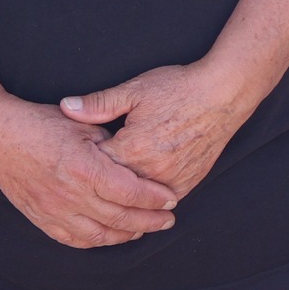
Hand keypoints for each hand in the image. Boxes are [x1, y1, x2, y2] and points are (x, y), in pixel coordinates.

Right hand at [0, 98, 177, 248]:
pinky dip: (98, 241)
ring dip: (127, 234)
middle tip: (168, 219)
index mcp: (84, 168)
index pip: (130, 192)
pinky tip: (111, 235)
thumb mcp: (81, 124)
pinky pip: (75, 240)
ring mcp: (54, 211)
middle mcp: (70, 195)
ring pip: (100, 235)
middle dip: (150, 220)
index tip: (171, 199)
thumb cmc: (39, 123)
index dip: (154, 198)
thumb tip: (134, 158)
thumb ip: (110, 142)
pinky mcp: (41, 219)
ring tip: (145, 228)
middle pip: (120, 218)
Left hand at [60, 62, 254, 201]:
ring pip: (138, 200)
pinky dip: (150, 200)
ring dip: (125, 197)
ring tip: (111, 195)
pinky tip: (140, 196)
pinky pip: (161, 201)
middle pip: (114, 188)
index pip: (95, 167)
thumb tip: (65, 107)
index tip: (77, 161)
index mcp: (131, 149)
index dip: (85, 163)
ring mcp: (170, 180)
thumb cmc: (178, 88)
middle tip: (89, 182)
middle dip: (101, 184)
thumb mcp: (134, 90)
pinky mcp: (187, 183)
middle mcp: (150, 171)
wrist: (223, 93)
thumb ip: (98, 104)